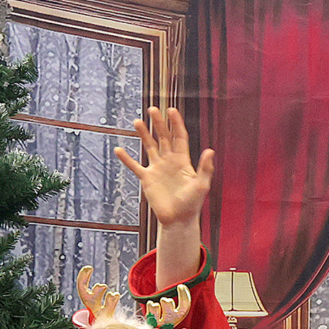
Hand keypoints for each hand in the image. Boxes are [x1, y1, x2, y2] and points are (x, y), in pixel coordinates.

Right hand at [113, 106, 214, 230]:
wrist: (178, 220)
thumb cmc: (192, 203)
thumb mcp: (201, 185)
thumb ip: (205, 168)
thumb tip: (210, 150)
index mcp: (183, 160)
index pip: (179, 137)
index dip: (176, 124)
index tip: (171, 110)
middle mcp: (169, 161)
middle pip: (163, 137)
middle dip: (158, 123)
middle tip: (153, 109)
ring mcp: (157, 169)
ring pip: (149, 147)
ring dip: (143, 134)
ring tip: (137, 122)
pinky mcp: (147, 179)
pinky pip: (135, 166)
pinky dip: (126, 159)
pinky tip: (118, 150)